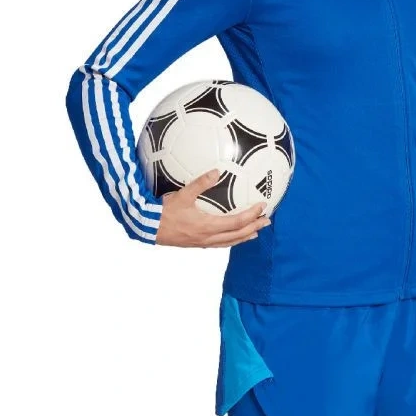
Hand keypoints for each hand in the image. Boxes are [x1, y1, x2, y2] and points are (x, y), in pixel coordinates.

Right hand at [154, 168, 269, 247]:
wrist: (148, 228)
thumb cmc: (164, 212)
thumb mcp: (182, 194)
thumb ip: (200, 183)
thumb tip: (217, 171)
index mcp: (207, 226)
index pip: (237, 223)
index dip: (252, 215)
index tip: (262, 207)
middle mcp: (208, 237)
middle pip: (237, 235)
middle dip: (254, 228)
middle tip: (267, 221)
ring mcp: (202, 242)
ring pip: (230, 242)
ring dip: (245, 236)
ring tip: (255, 232)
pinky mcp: (197, 244)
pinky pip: (220, 244)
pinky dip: (231, 240)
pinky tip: (232, 236)